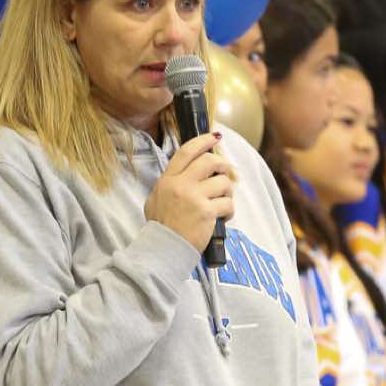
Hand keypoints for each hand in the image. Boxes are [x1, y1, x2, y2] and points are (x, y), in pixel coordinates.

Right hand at [145, 132, 234, 251]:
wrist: (164, 249)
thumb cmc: (161, 227)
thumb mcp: (156, 199)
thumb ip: (170, 184)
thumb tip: (188, 173)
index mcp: (168, 180)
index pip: (187, 151)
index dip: (203, 141)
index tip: (215, 137)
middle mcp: (181, 185)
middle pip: (210, 161)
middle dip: (223, 166)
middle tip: (225, 173)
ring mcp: (194, 197)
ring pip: (223, 183)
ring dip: (227, 192)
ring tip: (222, 202)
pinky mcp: (207, 212)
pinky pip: (228, 204)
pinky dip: (229, 211)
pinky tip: (223, 218)